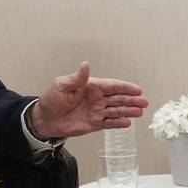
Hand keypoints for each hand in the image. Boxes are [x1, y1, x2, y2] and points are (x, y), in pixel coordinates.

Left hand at [31, 62, 147, 138]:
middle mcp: (97, 98)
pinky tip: (127, 123)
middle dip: (131, 100)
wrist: (44, 119)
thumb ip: (76, 78)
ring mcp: (97, 111)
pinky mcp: (94, 124)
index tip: (137, 90)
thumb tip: (85, 64)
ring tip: (140, 112)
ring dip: (128, 111)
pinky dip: (118, 123)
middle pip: (118, 98)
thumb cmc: (51, 100)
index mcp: (91, 87)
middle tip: (144, 102)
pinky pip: (109, 123)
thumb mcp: (61, 85)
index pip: (112, 86)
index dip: (125, 88)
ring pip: (116, 110)